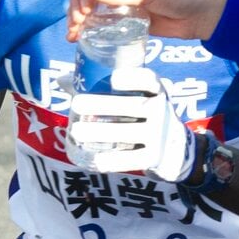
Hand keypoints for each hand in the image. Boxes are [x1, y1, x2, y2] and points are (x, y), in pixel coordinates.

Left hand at [65, 64, 194, 180]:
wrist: (176, 150)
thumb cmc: (145, 117)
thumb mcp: (137, 99)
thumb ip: (103, 89)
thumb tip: (62, 80)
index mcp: (157, 92)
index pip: (149, 80)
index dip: (133, 78)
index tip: (112, 78)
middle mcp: (161, 111)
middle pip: (132, 106)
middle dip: (102, 105)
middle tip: (76, 104)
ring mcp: (159, 135)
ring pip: (127, 133)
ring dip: (99, 132)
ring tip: (76, 132)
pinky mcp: (154, 158)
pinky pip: (130, 159)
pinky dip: (111, 161)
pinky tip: (94, 161)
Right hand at [66, 0, 227, 43]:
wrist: (202, 15)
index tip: (84, 7)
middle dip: (77, 5)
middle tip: (76, 23)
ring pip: (92, 5)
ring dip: (79, 18)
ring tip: (72, 34)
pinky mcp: (125, 15)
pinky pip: (102, 19)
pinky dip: (89, 27)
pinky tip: (79, 37)